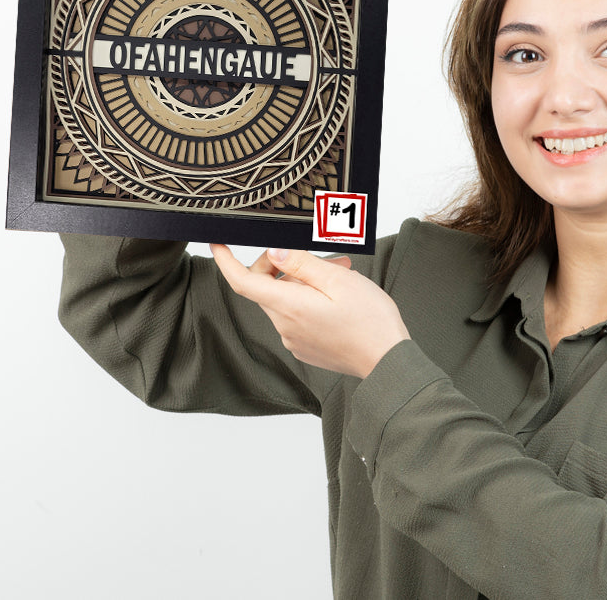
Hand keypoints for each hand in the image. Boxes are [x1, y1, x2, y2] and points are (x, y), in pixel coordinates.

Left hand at [211, 246, 409, 378]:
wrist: (388, 360)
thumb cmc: (370, 320)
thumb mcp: (337, 279)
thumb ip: (300, 264)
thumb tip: (274, 253)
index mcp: (288, 306)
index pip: (242, 282)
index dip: (226, 261)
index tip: (218, 245)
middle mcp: (285, 326)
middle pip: (266, 287)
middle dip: (283, 265)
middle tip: (316, 255)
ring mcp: (294, 339)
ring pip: (285, 299)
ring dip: (303, 281)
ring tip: (339, 271)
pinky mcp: (306, 346)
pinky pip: (297, 316)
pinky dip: (310, 299)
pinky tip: (336, 295)